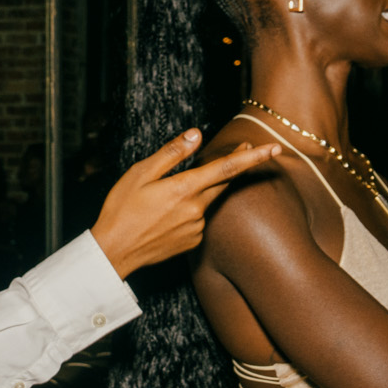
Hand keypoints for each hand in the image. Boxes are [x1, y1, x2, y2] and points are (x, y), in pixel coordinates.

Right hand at [89, 131, 280, 279]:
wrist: (113, 252)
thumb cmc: (121, 209)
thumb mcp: (140, 173)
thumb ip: (172, 154)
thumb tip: (196, 134)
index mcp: (184, 189)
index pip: (227, 168)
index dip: (252, 157)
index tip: (273, 148)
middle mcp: (196, 210)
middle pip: (224, 182)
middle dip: (235, 165)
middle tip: (245, 147)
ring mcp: (196, 229)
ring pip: (207, 201)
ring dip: (201, 190)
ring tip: (168, 194)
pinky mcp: (192, 242)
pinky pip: (198, 220)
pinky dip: (190, 211)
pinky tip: (166, 215)